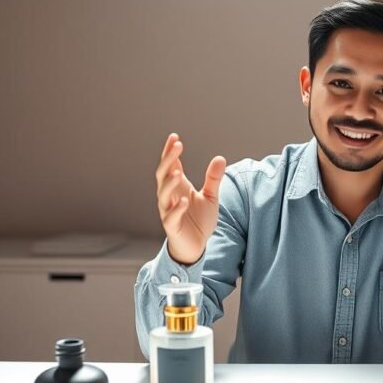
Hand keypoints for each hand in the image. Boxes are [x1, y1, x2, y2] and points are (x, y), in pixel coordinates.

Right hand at [155, 133, 226, 264]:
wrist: (196, 245)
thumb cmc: (200, 220)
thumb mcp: (211, 197)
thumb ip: (213, 179)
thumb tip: (220, 158)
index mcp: (177, 187)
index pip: (170, 165)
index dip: (170, 152)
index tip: (175, 137)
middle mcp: (169, 196)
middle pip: (163, 175)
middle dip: (168, 160)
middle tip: (177, 146)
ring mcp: (168, 211)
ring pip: (163, 194)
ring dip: (169, 183)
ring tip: (178, 172)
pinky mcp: (172, 226)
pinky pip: (171, 216)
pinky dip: (176, 209)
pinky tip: (184, 200)